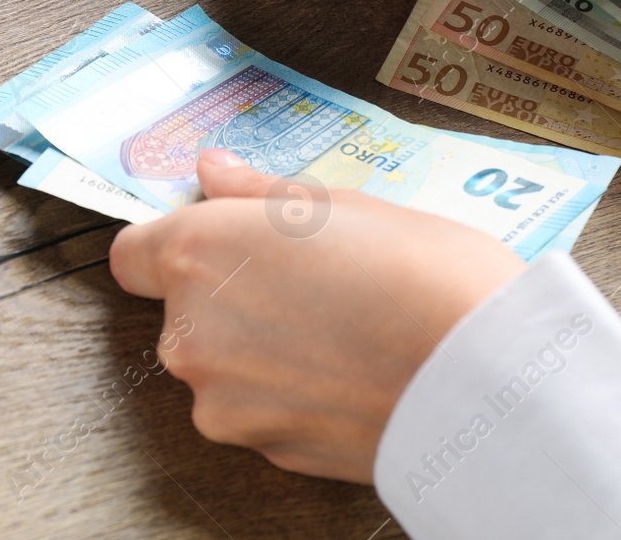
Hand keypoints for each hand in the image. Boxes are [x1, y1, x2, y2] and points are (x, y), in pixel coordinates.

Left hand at [108, 150, 523, 483]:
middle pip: (183, 310)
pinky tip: (349, 367)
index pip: (133, 252)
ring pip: (223, 365)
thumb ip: (259, 193)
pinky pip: (261, 408)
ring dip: (262, 347)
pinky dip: (292, 391)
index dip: (176, 241)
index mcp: (198, 254)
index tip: (216, 236)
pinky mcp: (266, 449)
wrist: (487, 379)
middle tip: (309, 274)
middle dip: (232, 293)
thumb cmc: (425, 278)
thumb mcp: (343, 204)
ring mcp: (224, 402)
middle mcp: (192, 333)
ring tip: (343, 323)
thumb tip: (216, 171)